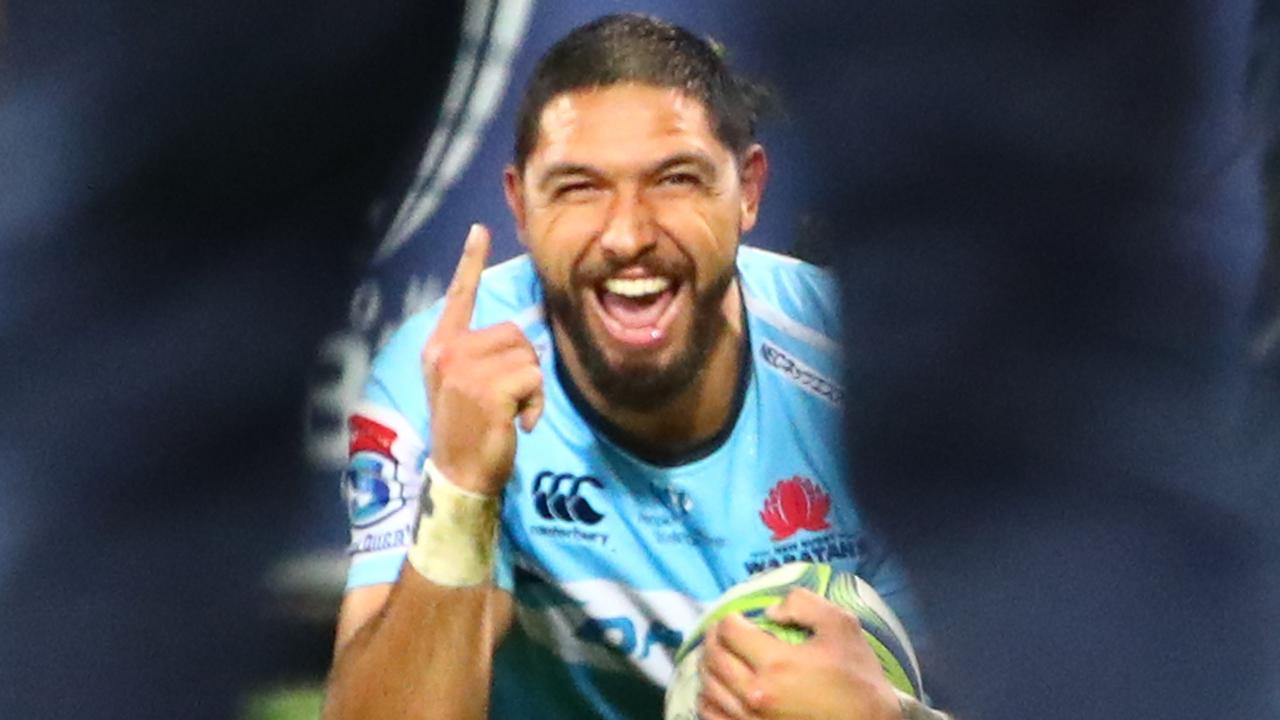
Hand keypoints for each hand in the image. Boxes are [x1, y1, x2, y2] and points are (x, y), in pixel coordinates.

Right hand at [421, 224, 543, 495]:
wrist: (460, 475)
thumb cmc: (470, 433)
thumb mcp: (463, 387)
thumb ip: (479, 357)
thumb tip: (520, 337)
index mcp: (440, 348)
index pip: (458, 297)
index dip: (470, 263)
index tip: (478, 231)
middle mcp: (448, 352)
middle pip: (513, 332)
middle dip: (525, 364)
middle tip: (511, 399)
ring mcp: (465, 370)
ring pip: (528, 355)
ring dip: (532, 387)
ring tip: (512, 413)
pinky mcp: (487, 388)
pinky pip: (533, 377)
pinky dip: (536, 403)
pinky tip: (519, 424)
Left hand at [698, 588, 902, 719]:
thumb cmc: (858, 680)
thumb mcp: (842, 627)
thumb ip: (804, 604)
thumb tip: (770, 611)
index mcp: (775, 663)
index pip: (729, 630)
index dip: (730, 618)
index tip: (737, 618)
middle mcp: (754, 694)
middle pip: (713, 658)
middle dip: (713, 638)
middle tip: (720, 632)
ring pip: (708, 688)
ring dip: (708, 667)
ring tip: (718, 658)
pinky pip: (711, 716)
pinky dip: (709, 700)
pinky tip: (718, 692)